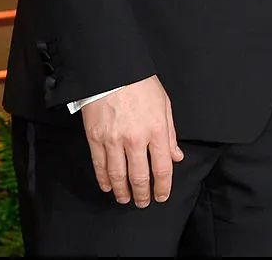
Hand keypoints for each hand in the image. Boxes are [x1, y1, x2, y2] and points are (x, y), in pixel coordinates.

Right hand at [81, 75, 183, 206]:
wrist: (111, 69)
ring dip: (123, 192)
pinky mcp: (95, 138)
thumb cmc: (140, 83)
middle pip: (140, 177)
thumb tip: (176, 156)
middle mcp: (135, 138)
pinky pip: (100, 166)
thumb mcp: (164, 103)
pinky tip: (108, 187)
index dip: (163, 186)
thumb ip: (170, 133)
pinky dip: (104, 180)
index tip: (161, 196)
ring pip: (118, 176)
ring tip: (125, 199)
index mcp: (156, 129)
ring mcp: (113, 140)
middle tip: (143, 202)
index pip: (162, 168)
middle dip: (143, 194)